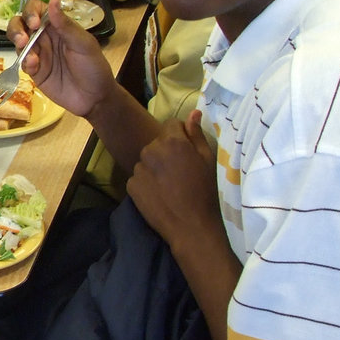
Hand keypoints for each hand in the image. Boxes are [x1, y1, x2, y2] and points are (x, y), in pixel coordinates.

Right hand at [13, 0, 114, 118]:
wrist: (94, 98)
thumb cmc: (93, 67)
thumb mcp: (83, 44)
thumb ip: (65, 24)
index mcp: (58, 25)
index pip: (37, 9)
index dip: (31, 12)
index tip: (34, 24)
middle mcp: (45, 36)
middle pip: (21, 23)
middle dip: (17, 28)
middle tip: (23, 39)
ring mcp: (38, 53)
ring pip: (17, 41)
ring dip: (18, 44)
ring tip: (28, 53)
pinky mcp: (34, 70)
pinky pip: (22, 62)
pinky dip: (25, 62)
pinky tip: (34, 67)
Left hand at [126, 112, 221, 248]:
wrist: (191, 226)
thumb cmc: (205, 192)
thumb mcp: (208, 160)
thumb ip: (197, 134)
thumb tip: (193, 112)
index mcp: (172, 142)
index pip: (171, 124)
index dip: (180, 134)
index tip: (186, 150)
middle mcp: (151, 151)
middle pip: (157, 143)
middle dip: (166, 151)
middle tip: (180, 170)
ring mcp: (138, 168)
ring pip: (147, 160)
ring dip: (155, 166)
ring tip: (170, 184)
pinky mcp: (131, 185)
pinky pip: (138, 177)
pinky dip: (146, 182)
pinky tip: (160, 194)